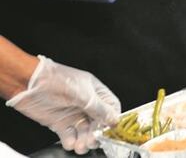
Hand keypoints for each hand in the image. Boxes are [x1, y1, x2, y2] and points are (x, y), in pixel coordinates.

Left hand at [6, 57, 120, 154]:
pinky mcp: (60, 123)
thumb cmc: (57, 81)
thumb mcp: (84, 94)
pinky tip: (70, 143)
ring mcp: (73, 114)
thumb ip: (99, 109)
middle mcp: (86, 104)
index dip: (113, 120)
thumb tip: (114, 119)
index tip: (111, 130)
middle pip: (98, 123)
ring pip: (84, 132)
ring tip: (81, 145)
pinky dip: (71, 142)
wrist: (30, 84)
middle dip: (97, 133)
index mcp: (96, 93)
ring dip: (84, 140)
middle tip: (93, 140)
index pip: (111, 108)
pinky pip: (69, 136)